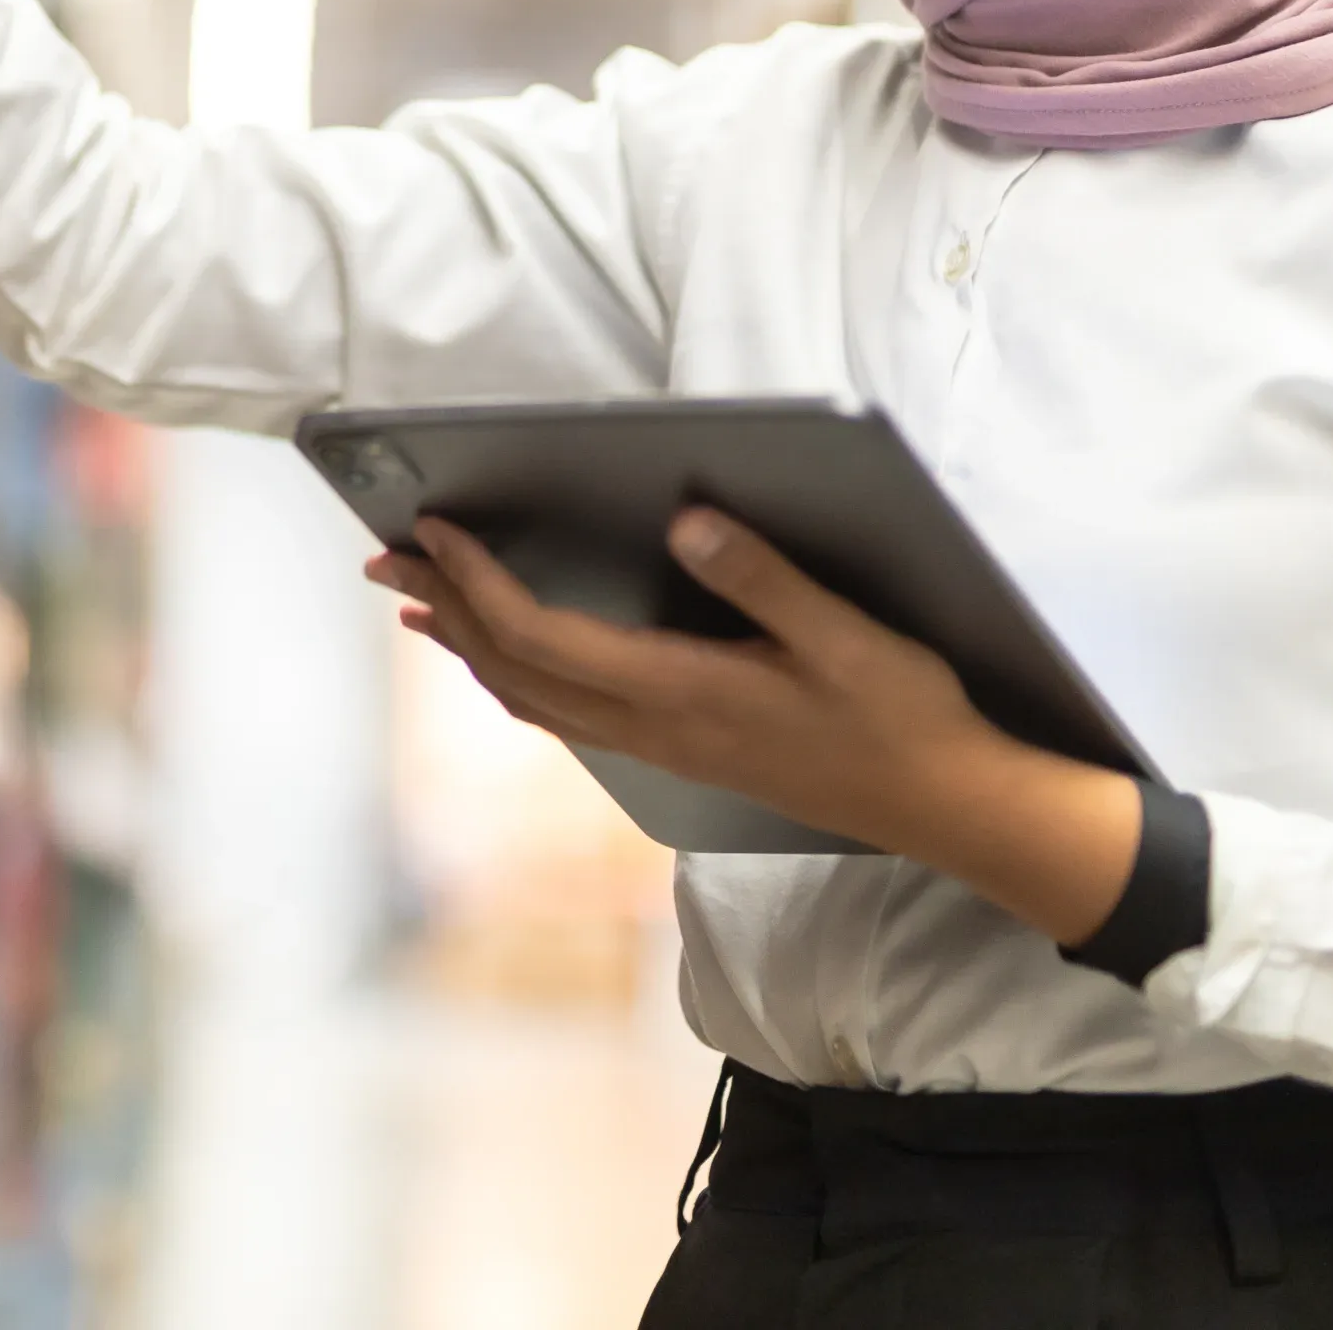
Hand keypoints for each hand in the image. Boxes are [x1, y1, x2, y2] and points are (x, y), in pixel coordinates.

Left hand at [372, 509, 1142, 948]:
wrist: (948, 810)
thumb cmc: (904, 717)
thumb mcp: (846, 634)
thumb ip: (763, 578)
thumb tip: (684, 523)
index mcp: (683, 694)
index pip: (544, 638)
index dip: (479, 584)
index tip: (434, 531)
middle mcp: (658, 730)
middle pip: (516, 672)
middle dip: (446, 610)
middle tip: (384, 560)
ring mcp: (668, 751)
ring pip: (535, 701)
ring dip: (472, 648)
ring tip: (423, 605)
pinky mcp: (687, 755)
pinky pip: (571, 716)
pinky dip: (520, 677)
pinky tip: (516, 661)